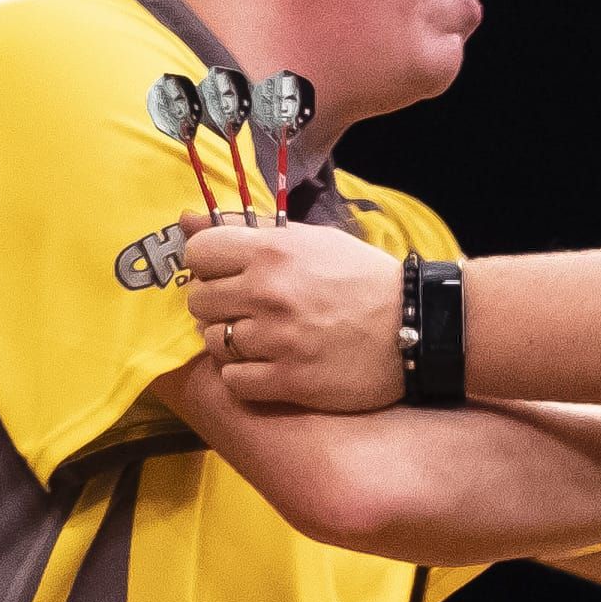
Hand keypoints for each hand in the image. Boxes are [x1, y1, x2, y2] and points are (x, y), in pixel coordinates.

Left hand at [176, 221, 406, 413]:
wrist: (415, 325)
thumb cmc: (361, 279)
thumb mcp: (310, 239)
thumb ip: (246, 231)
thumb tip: (185, 220)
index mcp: (272, 250)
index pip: (197, 253)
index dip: (207, 267)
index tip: (226, 276)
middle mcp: (268, 292)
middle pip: (199, 302)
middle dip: (218, 307)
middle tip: (247, 311)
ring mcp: (278, 339)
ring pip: (214, 343)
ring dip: (232, 343)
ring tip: (263, 340)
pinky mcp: (290, 380)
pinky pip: (234, 381)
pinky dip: (245, 377)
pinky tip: (269, 367)